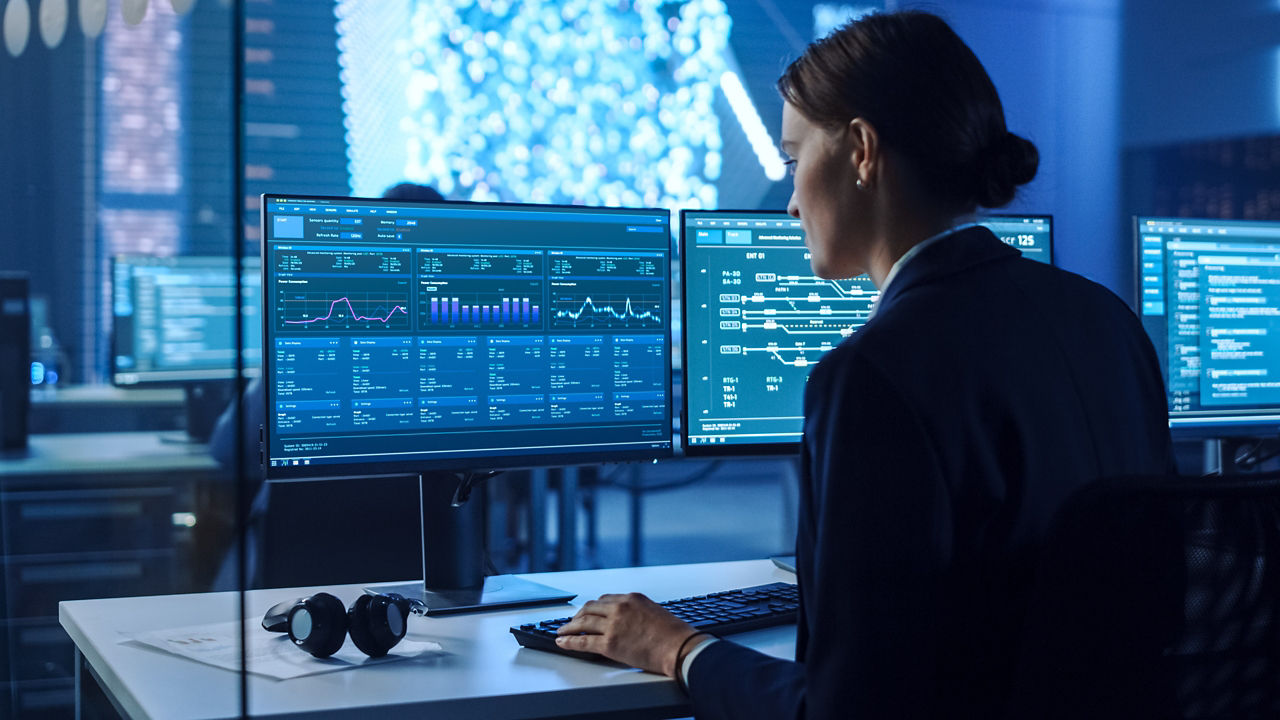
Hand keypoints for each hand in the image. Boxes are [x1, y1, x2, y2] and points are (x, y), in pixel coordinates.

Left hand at [555, 593, 701, 675]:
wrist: (680, 647)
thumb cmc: (674, 634)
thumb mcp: (654, 612)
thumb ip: (637, 612)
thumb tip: (627, 622)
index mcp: (632, 598)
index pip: (605, 599)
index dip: (593, 607)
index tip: (587, 612)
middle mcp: (620, 607)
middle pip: (590, 608)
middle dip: (578, 615)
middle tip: (571, 622)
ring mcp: (613, 625)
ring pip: (582, 622)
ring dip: (569, 626)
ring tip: (562, 631)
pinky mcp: (609, 643)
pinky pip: (582, 640)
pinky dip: (569, 640)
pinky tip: (562, 641)